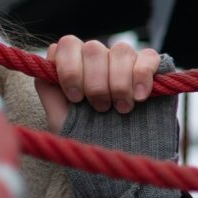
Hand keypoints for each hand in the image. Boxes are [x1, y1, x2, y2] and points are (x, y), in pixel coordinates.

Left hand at [34, 35, 161, 134]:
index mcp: (75, 64)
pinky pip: (148, 57)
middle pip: (94, 48)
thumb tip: (46, 64)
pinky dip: (142, 76)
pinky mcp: (150, 67)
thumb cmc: (87, 136)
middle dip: (96, 82)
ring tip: (122, 108)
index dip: (70, 69)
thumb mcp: (59, 118)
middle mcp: (99, 57)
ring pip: (121, 50)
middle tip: (100, 108)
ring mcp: (125, 60)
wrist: (120, 153)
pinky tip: (140, 97)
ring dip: (120, 82)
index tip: (76, 98)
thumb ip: (49, 90)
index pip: (67, 44)